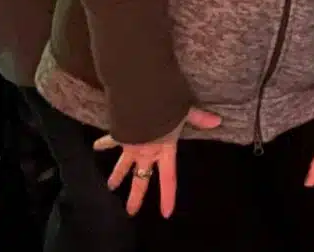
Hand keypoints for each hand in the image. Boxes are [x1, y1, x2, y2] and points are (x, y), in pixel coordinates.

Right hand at [97, 106, 220, 218]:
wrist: (141, 99)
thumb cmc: (166, 107)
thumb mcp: (184, 112)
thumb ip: (199, 118)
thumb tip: (217, 122)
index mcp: (164, 151)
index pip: (168, 179)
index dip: (168, 196)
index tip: (165, 213)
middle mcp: (146, 153)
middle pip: (141, 180)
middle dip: (136, 197)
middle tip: (130, 212)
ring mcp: (131, 146)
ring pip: (122, 167)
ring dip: (116, 176)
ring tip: (111, 187)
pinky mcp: (120, 135)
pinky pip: (111, 140)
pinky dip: (104, 143)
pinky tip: (95, 147)